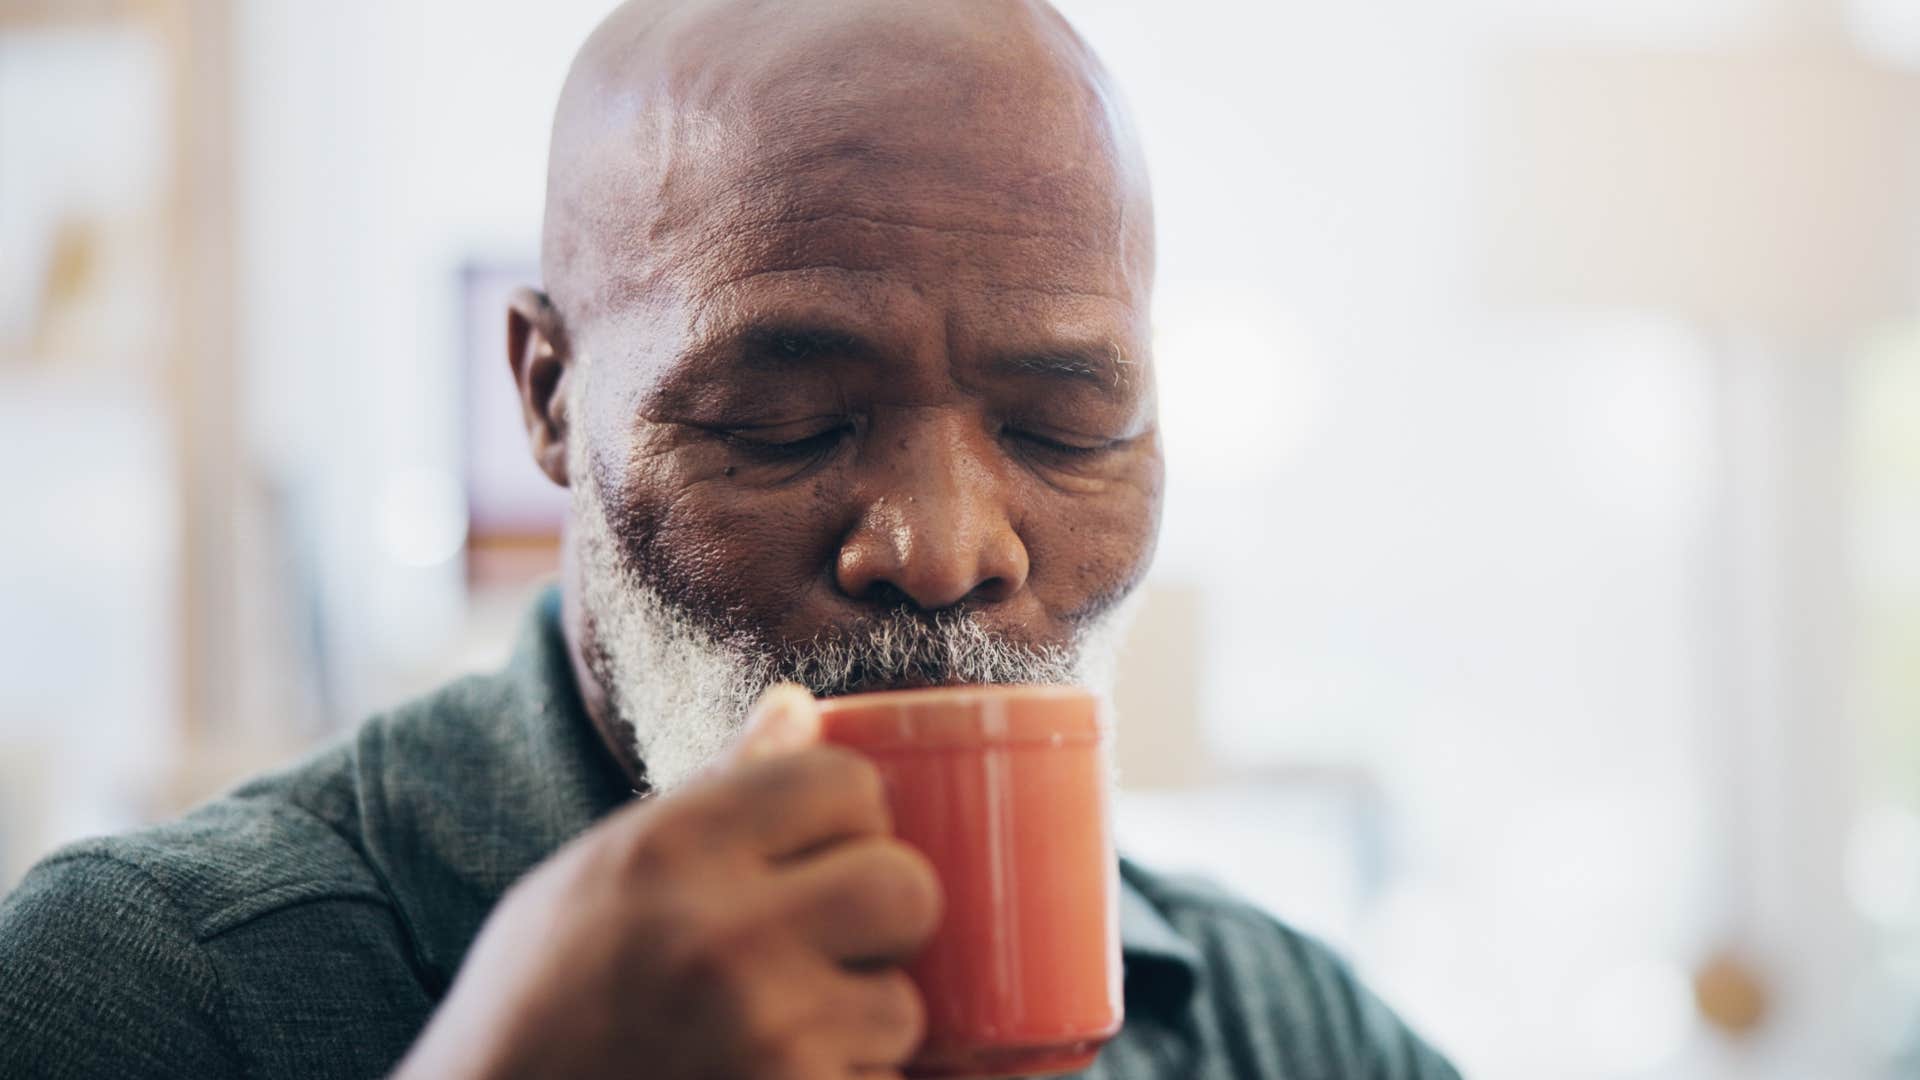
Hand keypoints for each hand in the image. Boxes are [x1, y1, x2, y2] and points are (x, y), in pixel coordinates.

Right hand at [393, 685, 941, 1078]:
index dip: (851, 818)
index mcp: (672, 850)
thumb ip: (712, 792)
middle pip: (906, 887)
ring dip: (858, 1027)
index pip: (849, 782)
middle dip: (883, 918)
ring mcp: (764, 1040)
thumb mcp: (598, 876)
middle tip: (832, 945)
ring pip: (900, 1006)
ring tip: (779, 1035)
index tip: (824, 852)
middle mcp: (724, 938)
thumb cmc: (538, 1006)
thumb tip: (799, 703)